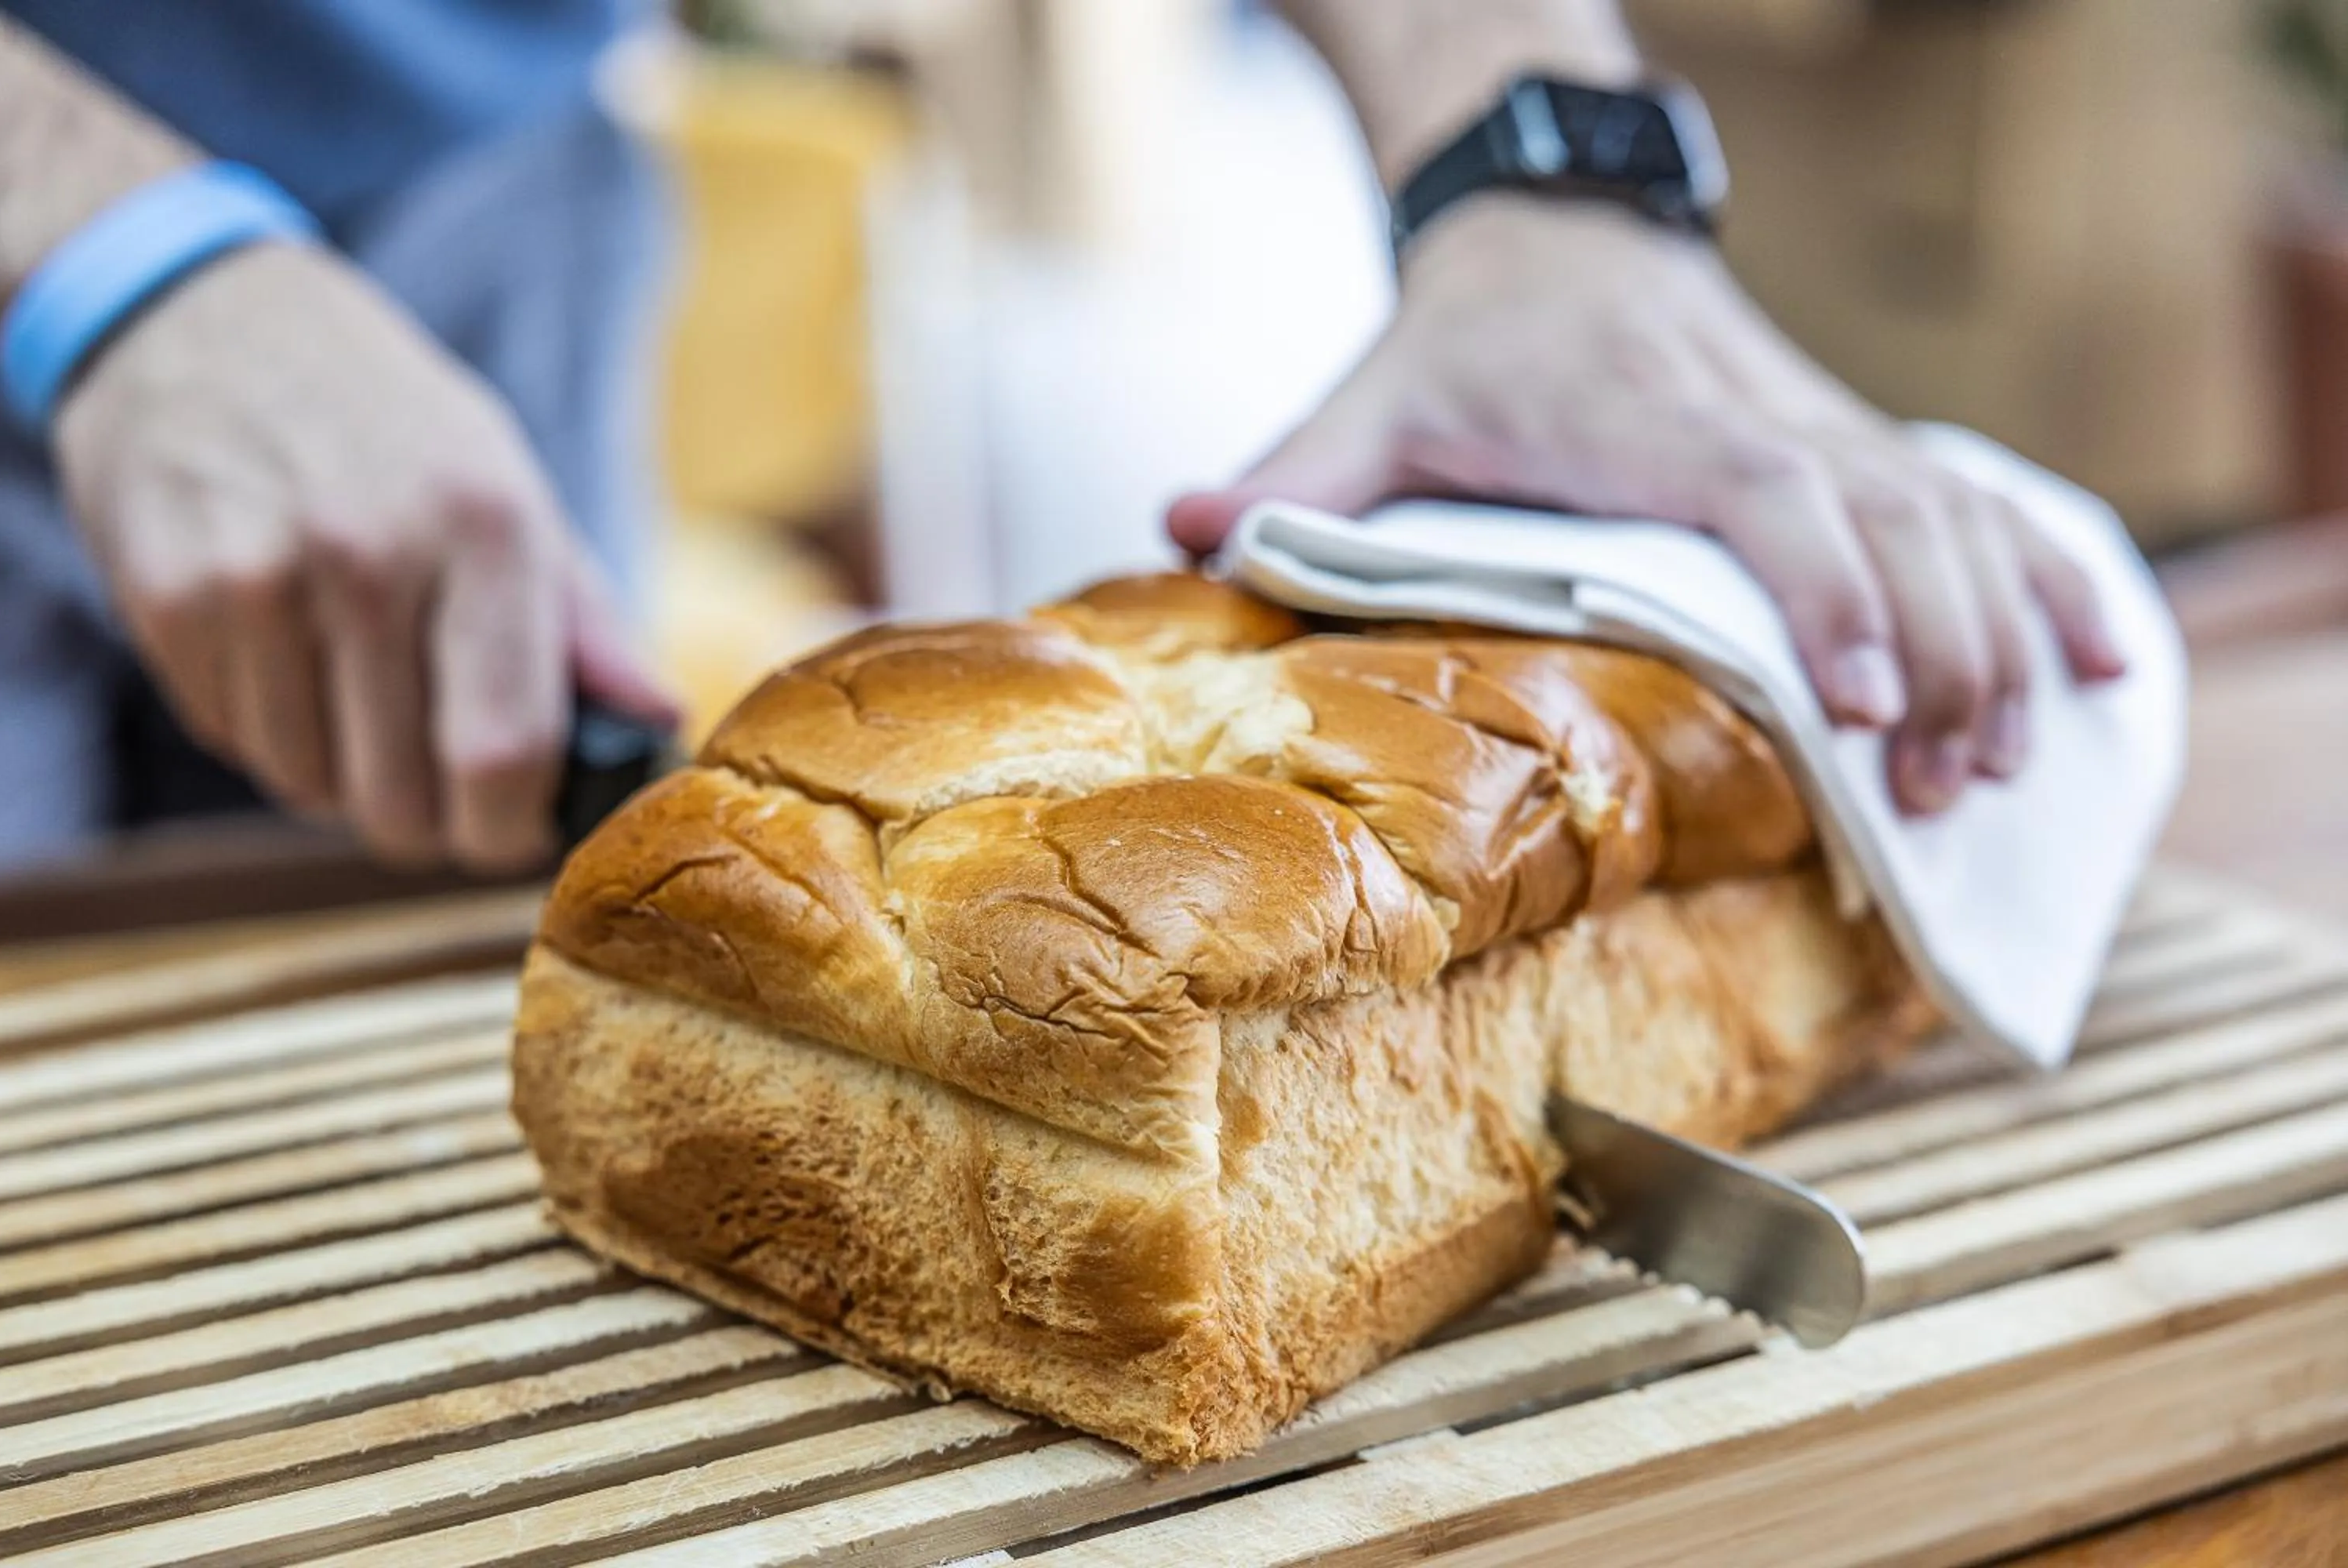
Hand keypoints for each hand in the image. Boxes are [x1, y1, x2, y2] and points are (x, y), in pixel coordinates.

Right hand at [53, 243, 677, 869]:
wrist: (200, 318)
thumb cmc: (387, 421)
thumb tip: (658, 724)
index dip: (512, 830)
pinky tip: (286, 657)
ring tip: (360, 696)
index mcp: (483, 526)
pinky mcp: (164, 597)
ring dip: (345, 780)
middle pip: (401, 799)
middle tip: (442, 786)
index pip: (504, 753)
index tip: (518, 831)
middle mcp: (367, 553)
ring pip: (311, 788)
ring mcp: (254, 576)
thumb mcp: (510, 487)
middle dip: (433, 826)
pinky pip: (237, 743)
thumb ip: (585, 623)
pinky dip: (273, 734)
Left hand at [1167, 201, 2127, 814]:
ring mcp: (1821, 423)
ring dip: (1997, 634)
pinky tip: (2100, 657)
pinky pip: (1975, 503)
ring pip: (1951, 515)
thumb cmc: (1468, 335)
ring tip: (2006, 763)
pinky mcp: (1850, 440)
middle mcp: (1758, 416)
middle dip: (1938, 653)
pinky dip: (2044, 576)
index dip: (1828, 591)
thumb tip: (1172, 525)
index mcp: (1648, 420)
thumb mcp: (1372, 397)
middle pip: (1890, 522)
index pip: (1771, 496)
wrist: (1558, 222)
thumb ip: (1292, 475)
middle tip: (1945, 785)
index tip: (1861, 700)